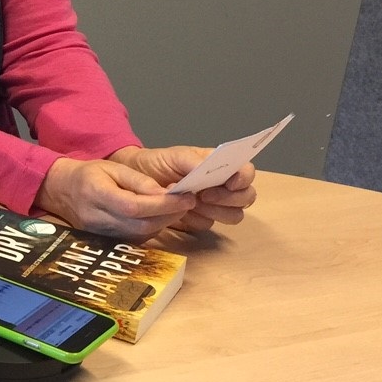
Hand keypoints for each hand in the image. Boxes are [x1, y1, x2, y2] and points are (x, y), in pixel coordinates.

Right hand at [34, 156, 195, 241]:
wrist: (61, 191)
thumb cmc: (88, 174)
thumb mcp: (113, 168)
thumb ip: (139, 181)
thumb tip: (165, 193)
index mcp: (97, 194)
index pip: (135, 206)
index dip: (163, 204)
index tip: (186, 197)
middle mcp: (97, 218)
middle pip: (141, 224)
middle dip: (169, 214)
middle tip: (187, 202)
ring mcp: (100, 234)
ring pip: (141, 234)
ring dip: (163, 223)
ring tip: (176, 208)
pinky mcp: (106, 241)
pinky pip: (135, 238)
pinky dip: (152, 228)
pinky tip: (159, 217)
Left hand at [110, 146, 258, 233]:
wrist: (135, 179)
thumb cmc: (159, 162)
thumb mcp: (175, 156)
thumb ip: (194, 161)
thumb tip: (208, 168)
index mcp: (221, 166)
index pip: (246, 172)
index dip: (243, 179)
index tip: (229, 183)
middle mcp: (223, 186)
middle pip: (246, 198)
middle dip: (228, 199)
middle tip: (203, 195)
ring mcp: (213, 204)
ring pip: (233, 215)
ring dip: (215, 211)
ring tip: (191, 203)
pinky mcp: (200, 219)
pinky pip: (208, 225)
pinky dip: (196, 220)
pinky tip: (181, 212)